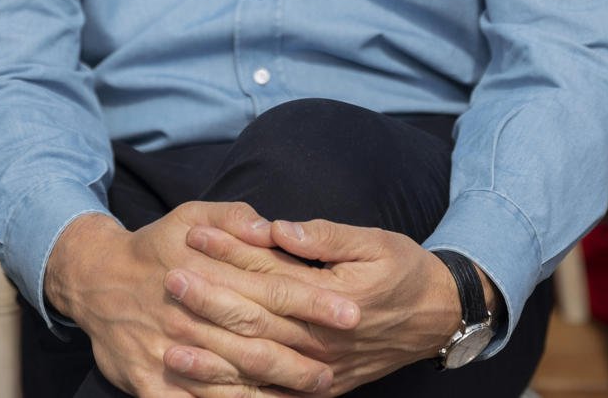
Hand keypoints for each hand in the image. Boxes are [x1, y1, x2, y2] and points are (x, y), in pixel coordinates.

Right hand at [45, 206, 355, 395]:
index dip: (314, 303)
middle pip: (258, 340)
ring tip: (313, 391)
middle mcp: (192, 315)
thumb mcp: (192, 214)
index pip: (272, 289)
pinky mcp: (150, 382)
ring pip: (231, 379)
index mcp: (208, 272)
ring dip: (275, 390)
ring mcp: (170, 353)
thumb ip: (235, 219)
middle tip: (339, 366)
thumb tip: (273, 229)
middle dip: (303, 356)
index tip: (351, 313)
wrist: (95, 278)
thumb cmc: (155, 245)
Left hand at [172, 215, 466, 394]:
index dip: (229, 254)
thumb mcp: (373, 240)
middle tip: (169, 282)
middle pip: (256, 321)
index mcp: (335, 298)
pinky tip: (207, 389)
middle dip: (209, 302)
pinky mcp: (321, 390)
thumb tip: (276, 227)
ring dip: (213, 355)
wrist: (438, 317)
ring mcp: (322, 372)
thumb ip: (323, 236)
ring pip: (258, 365)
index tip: (193, 237)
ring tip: (171, 342)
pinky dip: (238, 395)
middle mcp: (325, 341)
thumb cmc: (404, 270)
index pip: (269, 274)